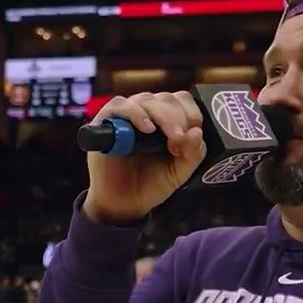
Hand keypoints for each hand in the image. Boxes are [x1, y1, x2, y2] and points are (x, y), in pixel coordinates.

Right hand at [82, 92, 206, 223]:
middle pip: (166, 98)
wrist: (123, 204)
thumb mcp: (179, 172)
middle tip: (180, 140)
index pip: (182, 100)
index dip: (191, 114)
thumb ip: (192, 154)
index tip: (192, 136)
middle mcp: (147, 112)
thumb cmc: (151, 183)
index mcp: (167, 119)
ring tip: (170, 138)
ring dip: (163, 116)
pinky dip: (135, 114)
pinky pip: (119, 106)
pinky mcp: (105, 121)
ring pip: (147, 100)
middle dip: (179, 117)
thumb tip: (197, 132)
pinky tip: (146, 129)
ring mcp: (126, 115)